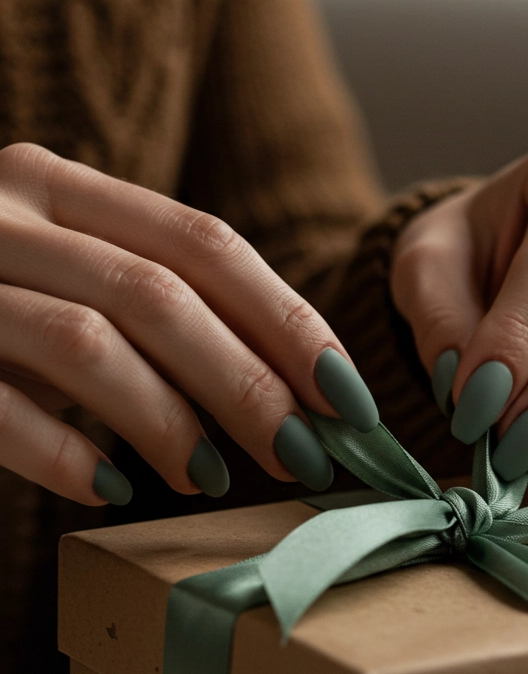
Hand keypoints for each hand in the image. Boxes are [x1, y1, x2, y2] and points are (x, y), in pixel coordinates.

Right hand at [0, 144, 377, 503]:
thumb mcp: (64, 274)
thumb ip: (151, 304)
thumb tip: (292, 392)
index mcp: (58, 186)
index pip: (203, 241)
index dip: (286, 319)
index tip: (347, 395)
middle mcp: (4, 212)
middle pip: (160, 293)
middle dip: (248, 381)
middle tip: (305, 455)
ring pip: (89, 343)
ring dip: (169, 419)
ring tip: (212, 477)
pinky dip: (63, 452)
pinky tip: (110, 487)